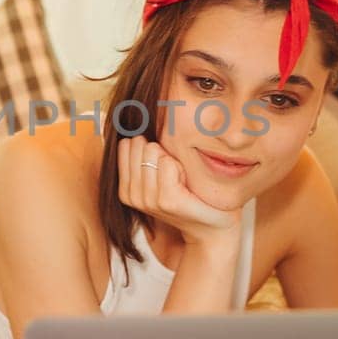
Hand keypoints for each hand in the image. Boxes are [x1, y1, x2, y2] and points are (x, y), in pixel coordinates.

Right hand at [116, 136, 240, 249]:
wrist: (212, 224)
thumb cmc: (189, 192)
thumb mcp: (159, 171)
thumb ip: (142, 150)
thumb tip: (129, 113)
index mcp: (125, 188)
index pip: (126, 144)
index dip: (149, 147)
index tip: (163, 165)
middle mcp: (131, 195)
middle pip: (140, 145)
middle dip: (161, 151)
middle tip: (175, 174)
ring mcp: (148, 200)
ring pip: (154, 152)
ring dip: (173, 159)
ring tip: (182, 179)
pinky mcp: (167, 200)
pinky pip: (168, 163)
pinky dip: (181, 166)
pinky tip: (187, 182)